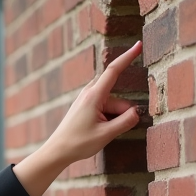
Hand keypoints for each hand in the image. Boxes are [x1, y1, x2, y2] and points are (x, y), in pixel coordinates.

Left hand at [12, 41, 144, 195]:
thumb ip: (125, 121)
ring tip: (99, 133)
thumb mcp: (106, 134)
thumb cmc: (79, 143)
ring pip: (113, 105)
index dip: (128, 57)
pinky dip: (108, 119)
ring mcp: (87, 99)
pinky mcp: (86, 106)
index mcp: (93, 95)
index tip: (139, 45)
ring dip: (114, 118)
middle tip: (109, 130)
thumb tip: (137, 112)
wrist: (57, 151)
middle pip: (118, 98)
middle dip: (122, 112)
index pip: (114, 70)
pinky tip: (97, 131)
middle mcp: (89, 93)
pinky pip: (105, 109)